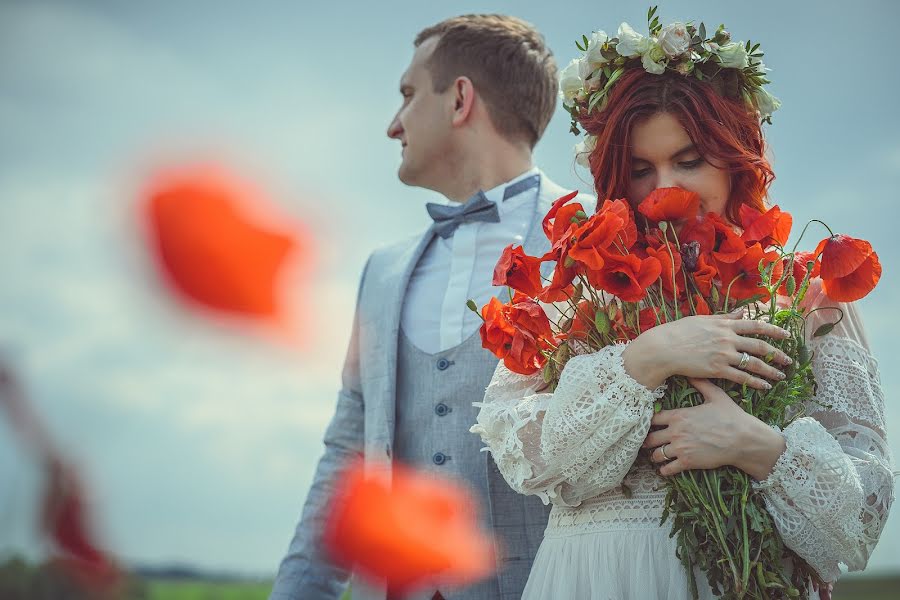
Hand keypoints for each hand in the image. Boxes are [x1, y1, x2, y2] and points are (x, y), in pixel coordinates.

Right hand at [623, 310, 791, 390]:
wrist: (664, 348)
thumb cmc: (679, 332)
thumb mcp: (703, 320)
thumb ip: (726, 317)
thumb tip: (743, 312)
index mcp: (725, 325)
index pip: (756, 326)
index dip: (774, 331)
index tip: (786, 336)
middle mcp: (728, 338)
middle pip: (759, 345)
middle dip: (777, 353)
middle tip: (788, 360)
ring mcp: (723, 354)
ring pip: (754, 363)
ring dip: (770, 370)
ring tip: (780, 376)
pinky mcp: (717, 369)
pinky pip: (741, 377)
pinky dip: (755, 382)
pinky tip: (764, 386)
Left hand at [643, 378, 785, 478]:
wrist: (744, 439)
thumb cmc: (732, 417)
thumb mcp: (716, 396)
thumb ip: (701, 384)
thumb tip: (693, 373)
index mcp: (679, 416)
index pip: (652, 419)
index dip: (650, 423)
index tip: (650, 426)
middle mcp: (675, 432)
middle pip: (650, 438)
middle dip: (647, 441)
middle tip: (648, 443)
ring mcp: (681, 448)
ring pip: (656, 454)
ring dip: (654, 456)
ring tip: (656, 456)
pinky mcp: (688, 462)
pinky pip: (667, 469)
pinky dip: (664, 470)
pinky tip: (665, 468)